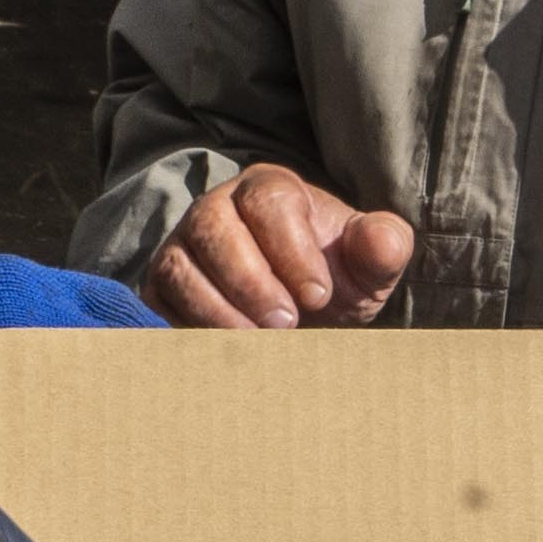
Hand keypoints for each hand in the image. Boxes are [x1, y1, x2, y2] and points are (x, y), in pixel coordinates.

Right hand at [143, 165, 419, 328]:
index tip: (319, 296)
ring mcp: (182, 246)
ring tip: (260, 343)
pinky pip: (159, 302)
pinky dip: (191, 329)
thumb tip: (382, 241)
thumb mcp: (368, 268)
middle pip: (214, 227)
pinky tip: (229, 353)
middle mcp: (216, 208)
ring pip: (180, 267)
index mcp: (269, 188)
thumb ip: (383, 248)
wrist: (299, 319)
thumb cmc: (333, 280)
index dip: (292, 249)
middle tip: (288, 324)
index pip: (269, 201)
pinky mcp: (161, 286)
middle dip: (251, 281)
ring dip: (219, 310)